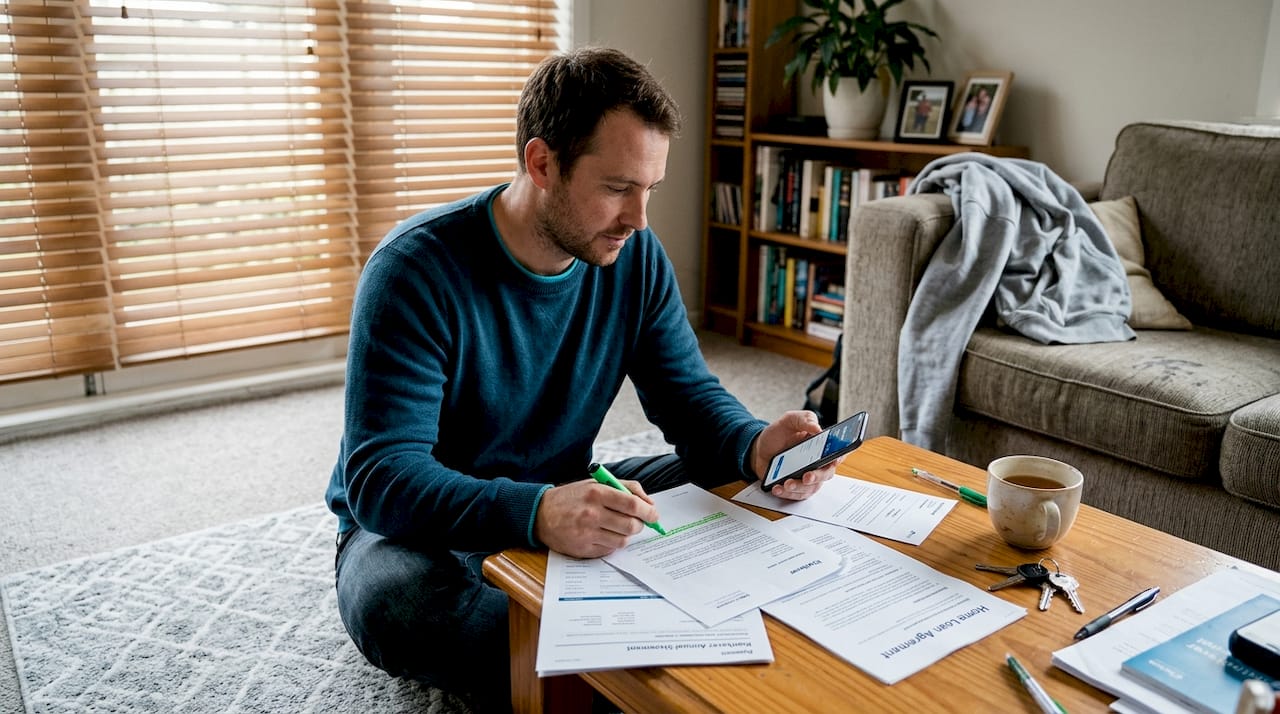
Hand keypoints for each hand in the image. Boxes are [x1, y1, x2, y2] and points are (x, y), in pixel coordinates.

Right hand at [533, 478, 660, 558]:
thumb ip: (624, 487)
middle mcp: (591, 514)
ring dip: (626, 534)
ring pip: (623, 540)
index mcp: (596, 493)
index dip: (648, 511)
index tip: (654, 514)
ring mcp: (587, 534)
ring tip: (617, 527)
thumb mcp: (596, 483)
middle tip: (637, 522)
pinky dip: (612, 543)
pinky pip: (610, 550)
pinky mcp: (583, 549)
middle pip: (631, 525)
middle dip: (640, 525)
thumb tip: (648, 502)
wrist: (541, 514)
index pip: (632, 504)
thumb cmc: (572, 497)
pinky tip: (604, 534)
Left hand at [749, 410, 840, 500]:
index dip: (840, 457)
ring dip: (799, 488)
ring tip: (787, 483)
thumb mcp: (789, 420)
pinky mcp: (797, 487)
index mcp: (821, 445)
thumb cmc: (777, 435)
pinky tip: (778, 488)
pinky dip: (788, 494)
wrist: (759, 450)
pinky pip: (797, 495)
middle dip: (817, 477)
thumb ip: (804, 419)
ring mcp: (808, 476)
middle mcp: (818, 462)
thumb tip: (818, 428)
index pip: (838, 452)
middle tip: (807, 476)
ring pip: (812, 487)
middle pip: (827, 473)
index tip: (834, 461)